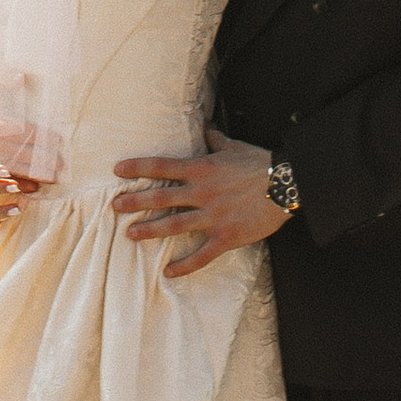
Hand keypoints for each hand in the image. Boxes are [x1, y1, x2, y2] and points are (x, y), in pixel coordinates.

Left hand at [111, 131, 288, 276]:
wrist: (285, 185)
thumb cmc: (260, 163)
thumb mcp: (234, 147)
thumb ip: (215, 140)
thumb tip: (206, 128)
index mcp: (202, 169)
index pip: (163, 166)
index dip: (138, 167)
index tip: (118, 170)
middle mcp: (202, 193)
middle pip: (161, 197)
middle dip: (135, 201)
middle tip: (114, 207)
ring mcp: (213, 216)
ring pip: (174, 225)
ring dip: (151, 230)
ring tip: (130, 235)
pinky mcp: (226, 237)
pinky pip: (201, 255)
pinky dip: (184, 265)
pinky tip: (169, 272)